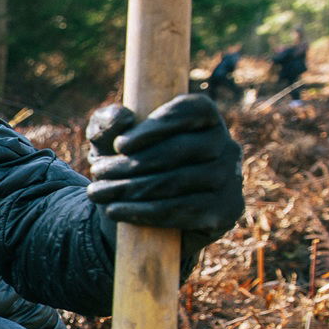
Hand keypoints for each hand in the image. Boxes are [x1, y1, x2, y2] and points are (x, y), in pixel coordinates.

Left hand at [85, 93, 242, 249]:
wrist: (138, 218)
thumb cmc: (127, 168)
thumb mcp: (108, 145)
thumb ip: (107, 124)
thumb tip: (122, 117)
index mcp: (205, 119)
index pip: (194, 109)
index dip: (159, 124)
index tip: (120, 144)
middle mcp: (226, 145)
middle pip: (184, 148)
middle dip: (133, 163)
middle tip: (97, 173)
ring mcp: (230, 179)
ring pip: (180, 180)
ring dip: (132, 188)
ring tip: (98, 193)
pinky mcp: (226, 211)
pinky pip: (185, 210)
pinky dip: (145, 211)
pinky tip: (116, 211)